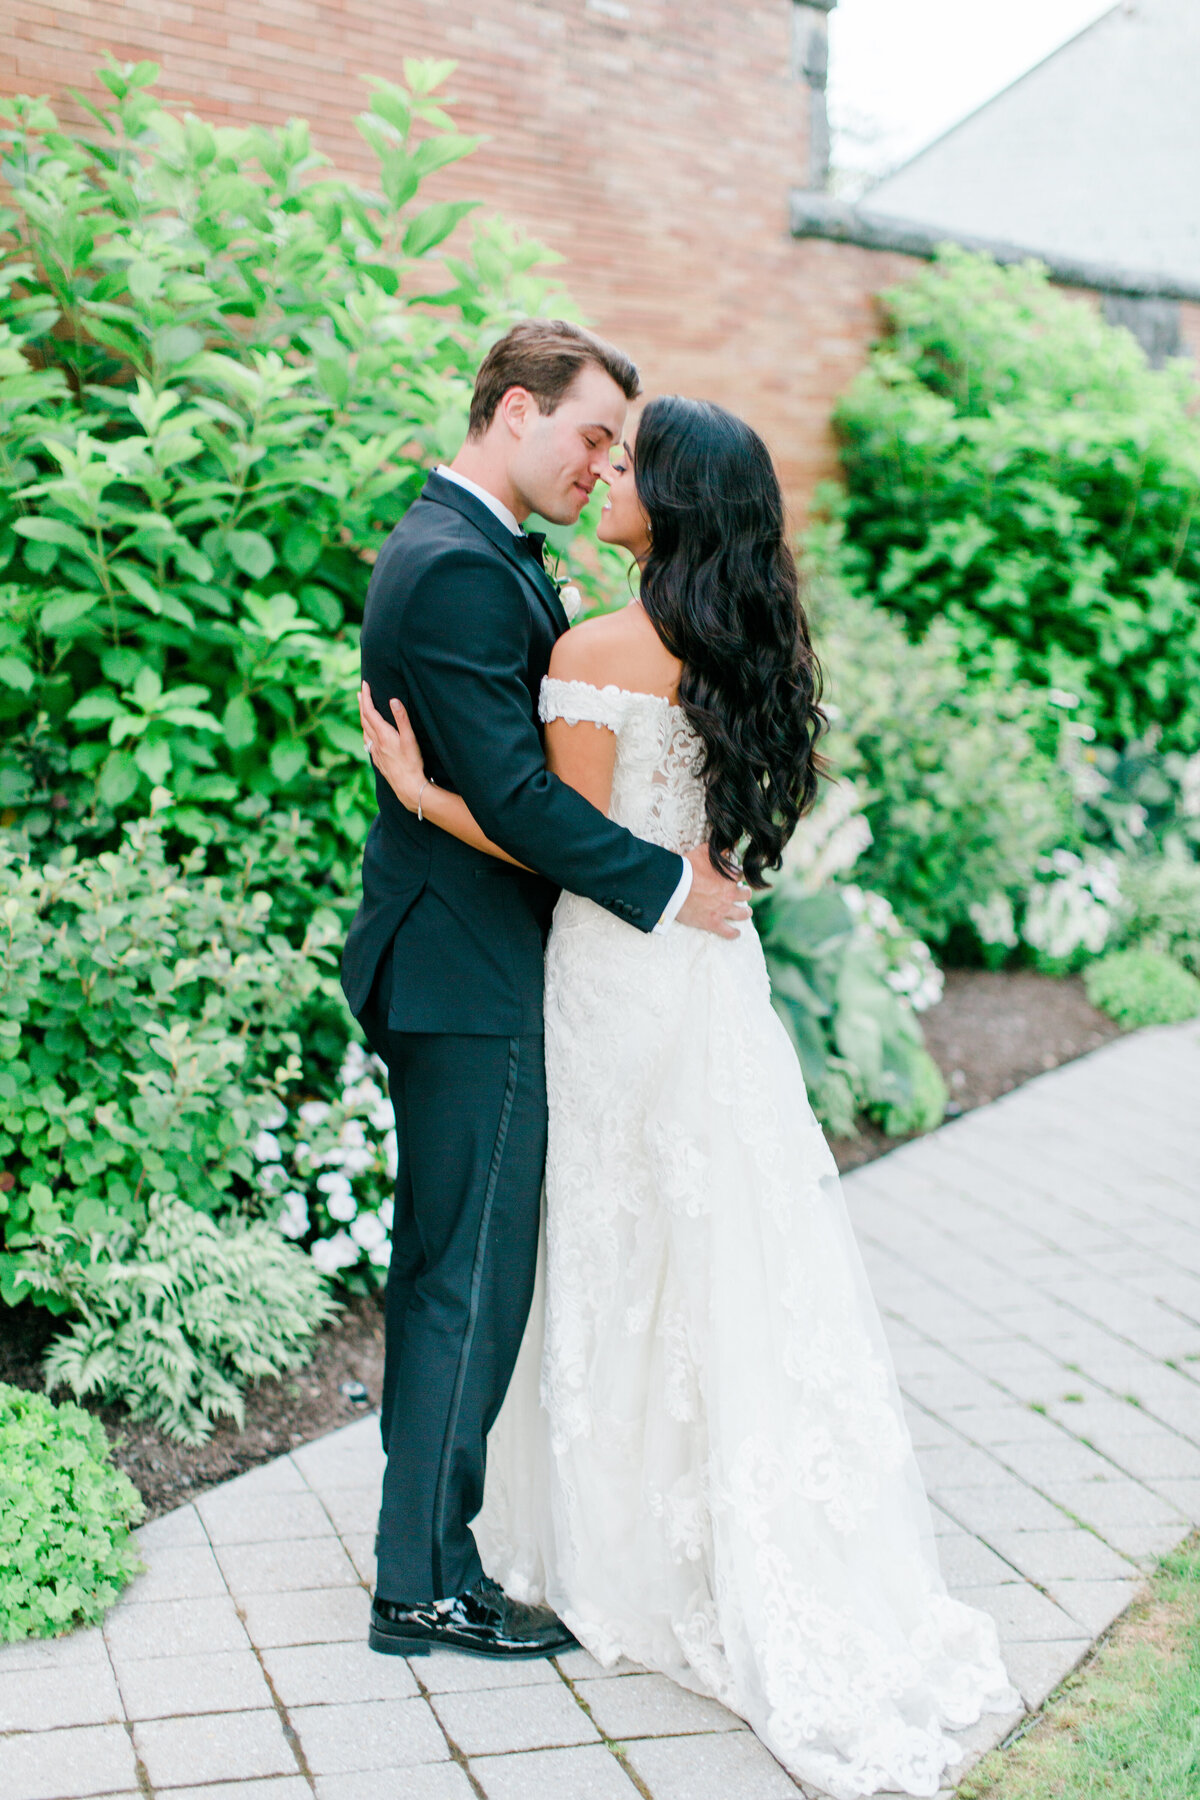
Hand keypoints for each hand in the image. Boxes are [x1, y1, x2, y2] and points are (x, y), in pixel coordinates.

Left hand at [359, 681, 426, 810]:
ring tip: (363, 709)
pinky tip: (368, 734)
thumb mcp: (410, 739)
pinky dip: (366, 732)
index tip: (365, 684)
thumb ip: (402, 719)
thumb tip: (393, 700)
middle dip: (362, 704)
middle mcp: (376, 742)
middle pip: (364, 719)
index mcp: (383, 734)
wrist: (408, 787)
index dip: (366, 697)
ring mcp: (375, 752)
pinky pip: (368, 742)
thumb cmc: (411, 763)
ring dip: (363, 718)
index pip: (370, 711)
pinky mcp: (378, 760)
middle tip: (361, 693)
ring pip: (365, 731)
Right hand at [677, 847, 751, 939]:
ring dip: (745, 912)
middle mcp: (730, 893)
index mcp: (728, 876)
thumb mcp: (703, 852)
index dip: (738, 875)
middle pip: (746, 894)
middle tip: (741, 894)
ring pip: (743, 913)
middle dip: (745, 894)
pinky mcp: (714, 923)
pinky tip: (736, 934)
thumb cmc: (686, 868)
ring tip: (745, 912)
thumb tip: (732, 841)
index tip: (735, 876)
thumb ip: (719, 848)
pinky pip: (728, 932)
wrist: (674, 888)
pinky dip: (733, 933)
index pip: (741, 874)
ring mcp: (723, 909)